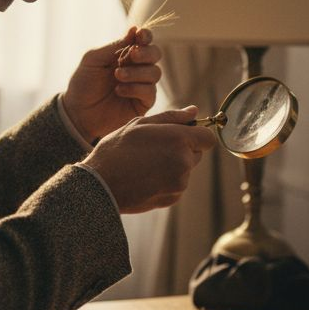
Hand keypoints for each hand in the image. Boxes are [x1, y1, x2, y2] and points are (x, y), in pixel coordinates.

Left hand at [63, 26, 162, 141]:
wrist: (77, 113)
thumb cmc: (83, 84)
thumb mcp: (93, 60)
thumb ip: (114, 47)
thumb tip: (134, 30)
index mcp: (125, 54)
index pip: (143, 41)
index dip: (146, 36)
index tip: (140, 35)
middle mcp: (136, 68)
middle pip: (155, 54)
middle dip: (146, 53)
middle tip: (132, 55)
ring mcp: (141, 86)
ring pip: (155, 72)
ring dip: (137, 72)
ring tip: (117, 75)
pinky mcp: (142, 103)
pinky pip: (150, 92)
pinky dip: (136, 88)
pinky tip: (119, 90)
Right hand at [82, 106, 216, 213]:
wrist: (101, 184)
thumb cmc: (117, 149)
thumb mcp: (139, 124)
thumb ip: (171, 117)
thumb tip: (194, 111)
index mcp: (178, 139)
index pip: (208, 137)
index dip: (197, 134)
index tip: (182, 134)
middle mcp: (184, 162)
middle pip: (197, 153)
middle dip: (182, 149)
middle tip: (154, 148)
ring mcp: (180, 183)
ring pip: (185, 169)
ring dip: (173, 165)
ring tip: (145, 164)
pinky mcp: (172, 198)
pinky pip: (177, 185)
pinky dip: (166, 181)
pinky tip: (145, 177)